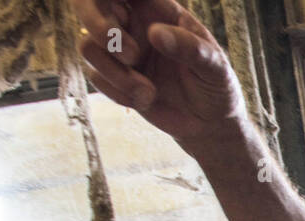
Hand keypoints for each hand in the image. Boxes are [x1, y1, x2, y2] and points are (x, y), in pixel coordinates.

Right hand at [72, 0, 244, 147]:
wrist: (209, 124)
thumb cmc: (216, 85)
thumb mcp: (214, 65)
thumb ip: (190, 47)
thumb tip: (155, 33)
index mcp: (157, 9)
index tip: (122, 14)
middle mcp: (134, 24)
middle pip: (89, 6)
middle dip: (100, 27)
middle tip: (132, 56)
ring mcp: (120, 51)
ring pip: (88, 46)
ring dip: (115, 73)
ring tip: (149, 91)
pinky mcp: (114, 77)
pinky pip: (96, 77)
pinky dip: (118, 93)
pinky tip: (146, 100)